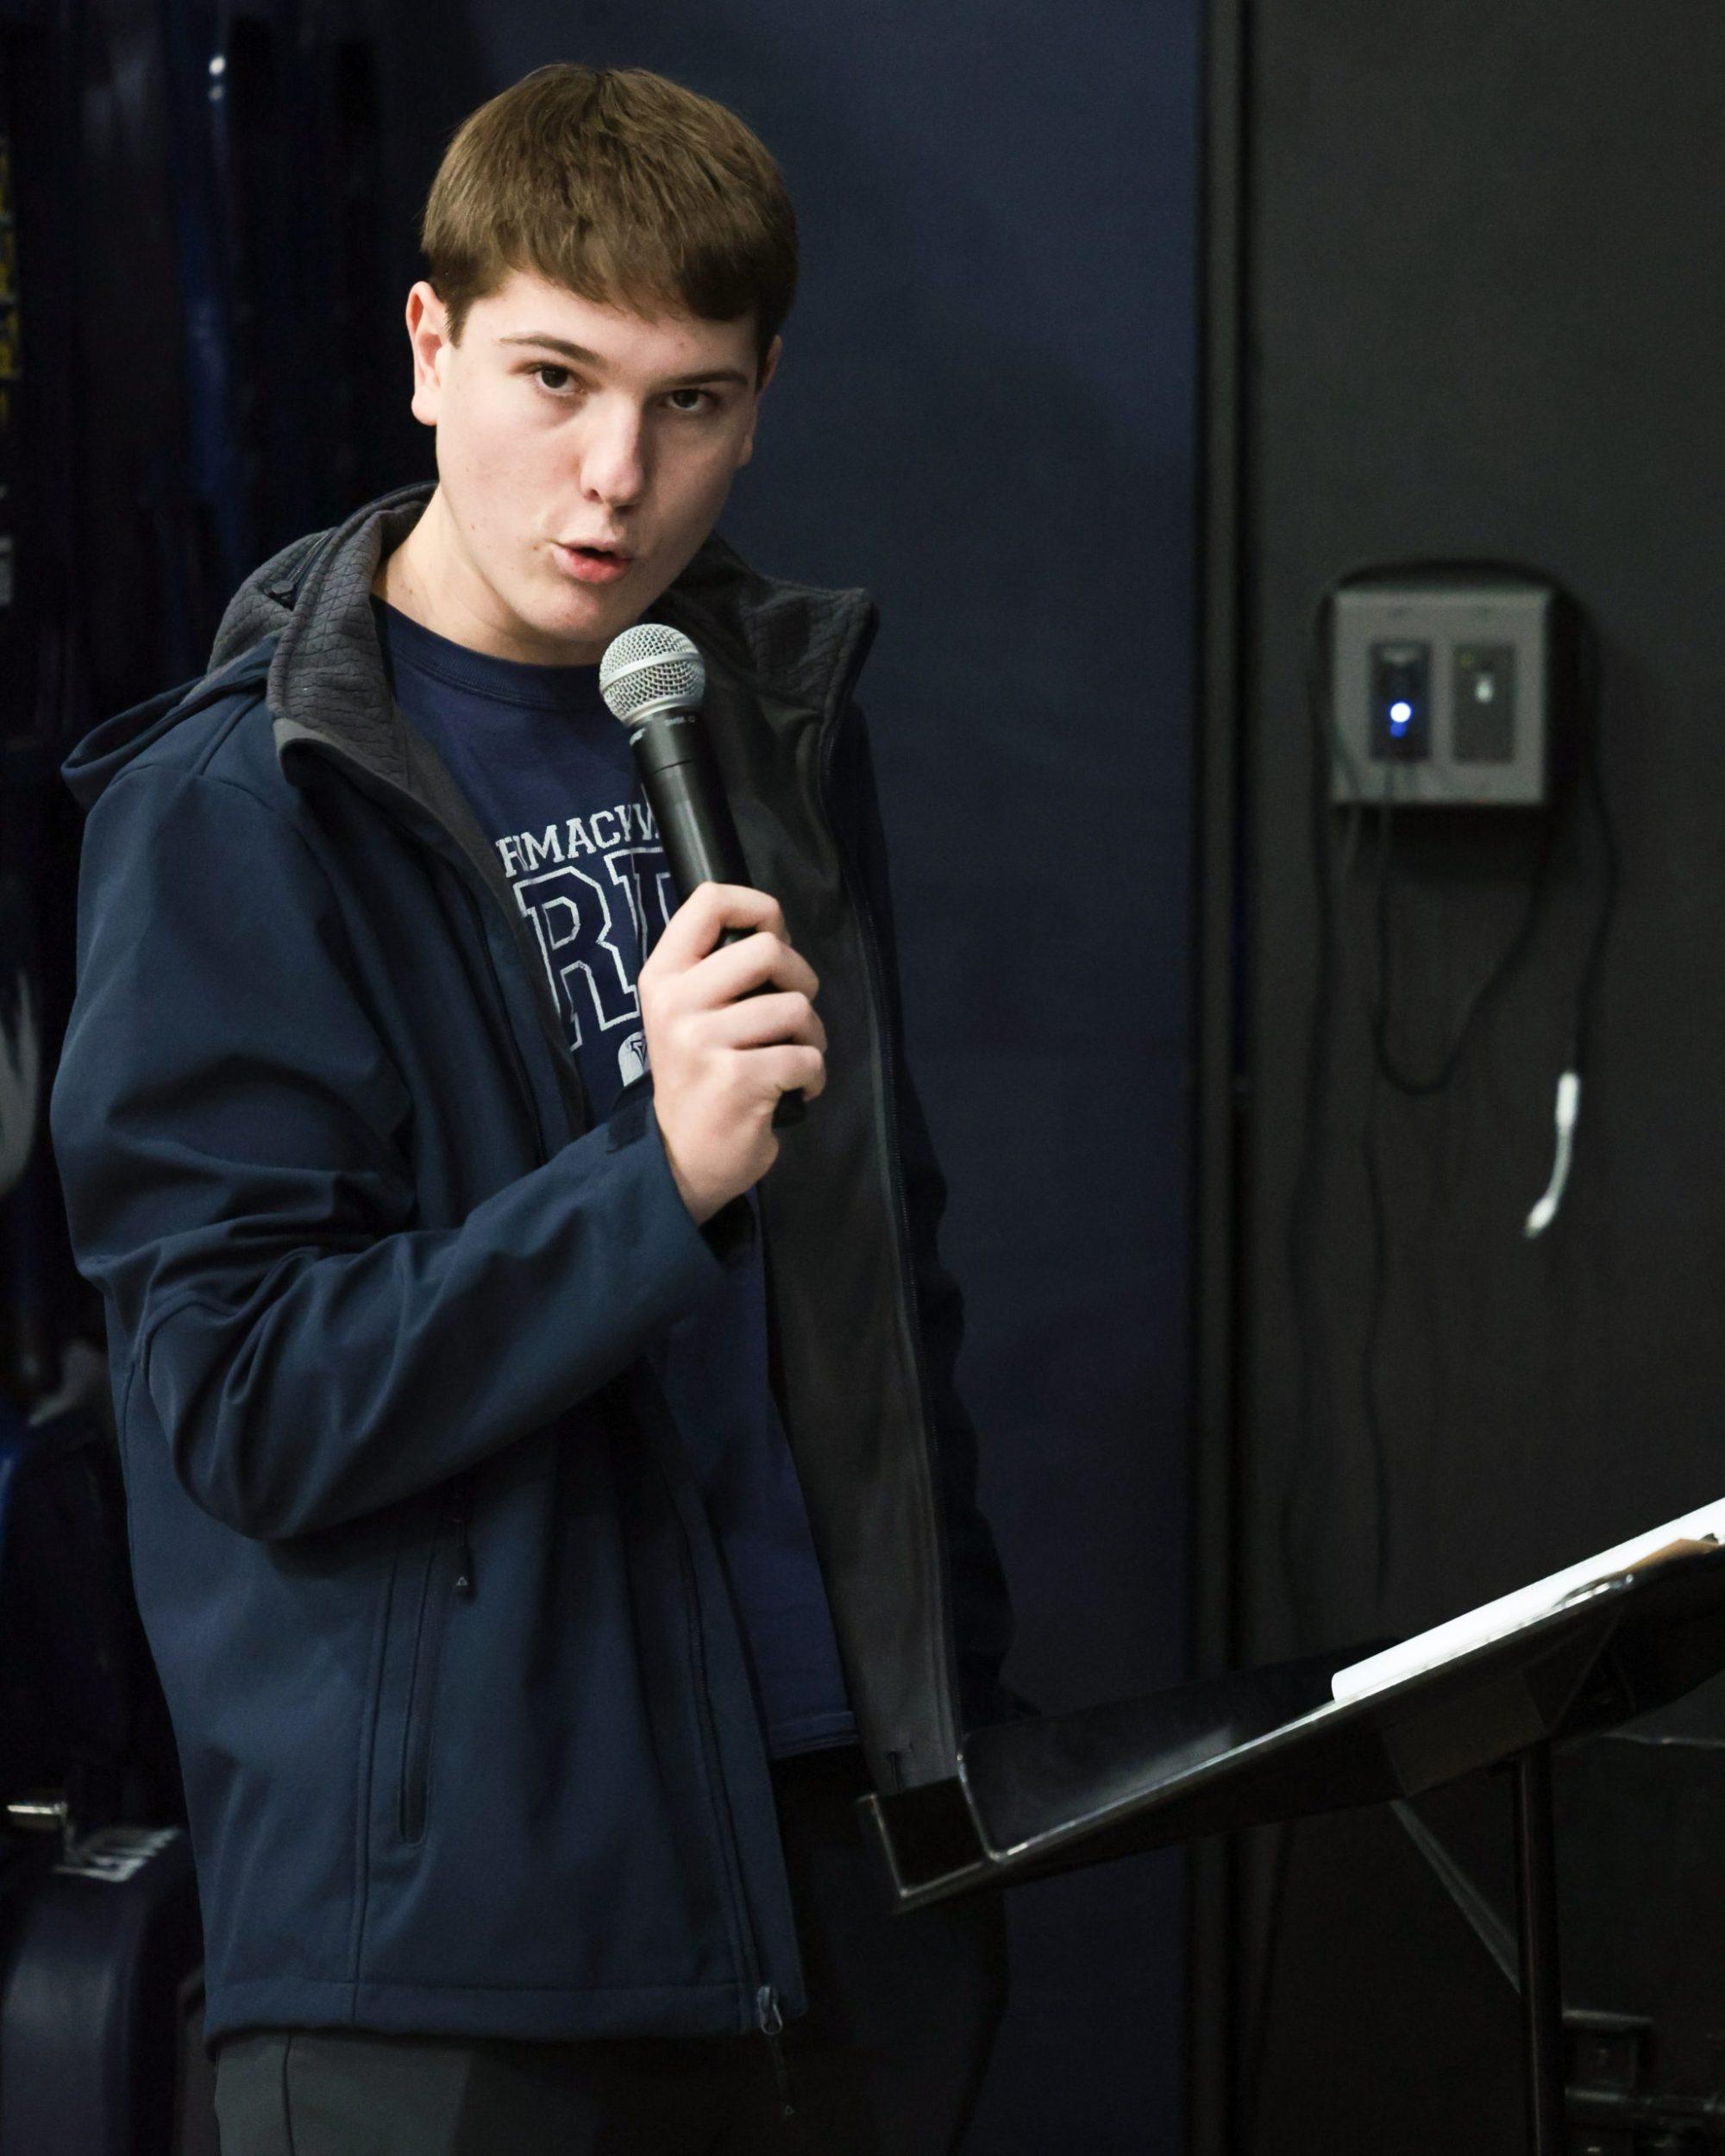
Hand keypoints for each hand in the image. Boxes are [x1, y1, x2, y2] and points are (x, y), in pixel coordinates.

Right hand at [636, 883, 827, 1223]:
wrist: (681, 1158)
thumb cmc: (698, 1078)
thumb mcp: (686, 1014)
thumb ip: (716, 971)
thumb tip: (774, 932)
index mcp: (663, 976)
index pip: (709, 902)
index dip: (760, 908)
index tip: (775, 936)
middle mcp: (676, 1003)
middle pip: (768, 950)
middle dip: (801, 978)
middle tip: (794, 1012)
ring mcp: (703, 1041)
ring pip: (796, 1007)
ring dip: (812, 1036)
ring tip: (793, 1058)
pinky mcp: (737, 1079)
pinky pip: (806, 1057)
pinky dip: (813, 1077)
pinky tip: (795, 1091)